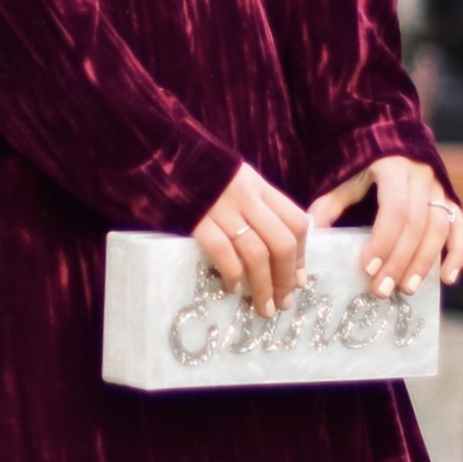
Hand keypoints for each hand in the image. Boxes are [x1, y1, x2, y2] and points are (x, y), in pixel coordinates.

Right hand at [195, 162, 312, 315]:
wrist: (160, 154)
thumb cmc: (198, 171)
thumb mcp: (236, 179)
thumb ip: (256, 204)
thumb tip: (276, 244)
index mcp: (258, 186)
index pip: (295, 222)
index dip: (302, 255)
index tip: (299, 279)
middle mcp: (246, 197)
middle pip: (281, 243)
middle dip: (286, 278)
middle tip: (284, 302)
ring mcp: (221, 208)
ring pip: (255, 254)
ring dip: (263, 286)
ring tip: (263, 307)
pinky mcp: (196, 220)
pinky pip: (222, 252)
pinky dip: (232, 274)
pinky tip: (233, 288)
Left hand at [308, 156, 462, 297]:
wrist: (393, 140)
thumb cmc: (363, 165)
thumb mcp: (345, 177)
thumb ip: (329, 204)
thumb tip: (310, 234)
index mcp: (394, 168)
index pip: (395, 209)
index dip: (383, 241)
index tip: (368, 268)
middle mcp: (422, 177)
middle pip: (418, 224)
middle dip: (401, 261)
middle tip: (383, 290)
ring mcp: (441, 189)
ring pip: (440, 229)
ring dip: (425, 263)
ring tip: (408, 289)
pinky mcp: (452, 201)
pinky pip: (460, 228)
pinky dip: (457, 254)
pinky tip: (447, 279)